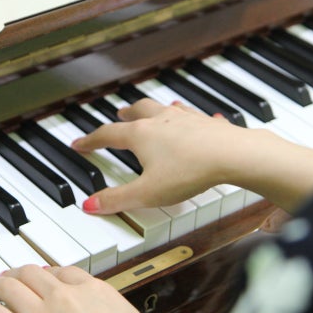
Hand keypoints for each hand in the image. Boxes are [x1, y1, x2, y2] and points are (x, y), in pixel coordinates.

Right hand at [71, 98, 250, 212]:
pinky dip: (181, 113)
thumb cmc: (190, 171)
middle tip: (118, 115)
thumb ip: (117, 199)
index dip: (90, 141)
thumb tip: (90, 205)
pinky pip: (189, 113)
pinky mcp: (205, 122)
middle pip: (136, 112)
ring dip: (150, 109)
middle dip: (124, 115)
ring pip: (161, 108)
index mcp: (140, 135)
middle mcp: (159, 120)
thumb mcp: (147, 193)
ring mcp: (184, 118)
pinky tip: (187, 115)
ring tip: (148, 111)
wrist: (232, 154)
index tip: (80, 143)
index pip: (107, 135)